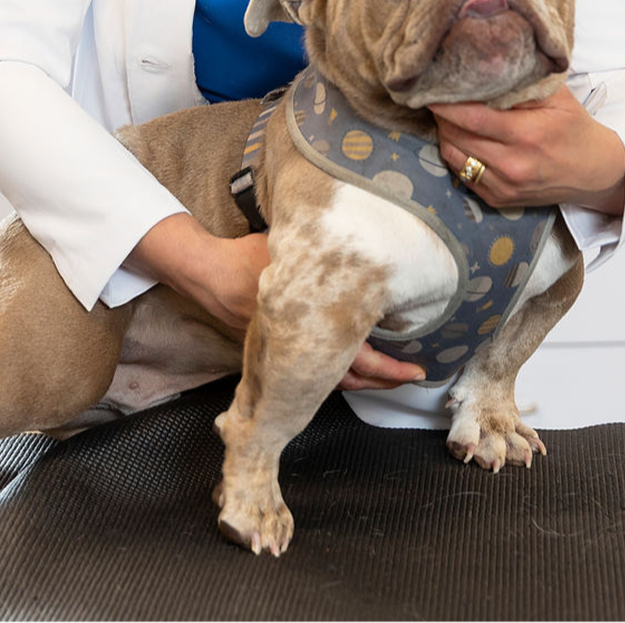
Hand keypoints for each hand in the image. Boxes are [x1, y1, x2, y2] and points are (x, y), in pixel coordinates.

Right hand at [128, 216, 424, 386]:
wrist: (208, 273)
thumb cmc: (250, 257)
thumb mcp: (293, 248)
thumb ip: (326, 253)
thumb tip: (367, 243)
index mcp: (311, 325)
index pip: (359, 358)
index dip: (390, 369)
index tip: (416, 372)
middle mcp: (300, 345)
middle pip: (350, 378)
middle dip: (384, 381)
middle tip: (411, 377)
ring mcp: (285, 352)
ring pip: (331, 379)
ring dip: (363, 379)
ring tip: (390, 374)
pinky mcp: (275, 350)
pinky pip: (313, 369)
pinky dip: (338, 369)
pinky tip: (353, 360)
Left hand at [429, 84, 624, 216]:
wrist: (595, 172)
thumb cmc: (574, 128)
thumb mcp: (557, 97)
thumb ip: (522, 84)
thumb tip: (483, 69)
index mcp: (527, 135)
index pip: (472, 118)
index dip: (446, 103)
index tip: (431, 87)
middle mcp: (513, 165)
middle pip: (457, 136)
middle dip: (442, 114)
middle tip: (437, 96)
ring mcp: (504, 186)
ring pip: (453, 155)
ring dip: (444, 133)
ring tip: (446, 115)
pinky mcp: (498, 200)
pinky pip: (461, 173)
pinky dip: (455, 153)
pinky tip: (460, 137)